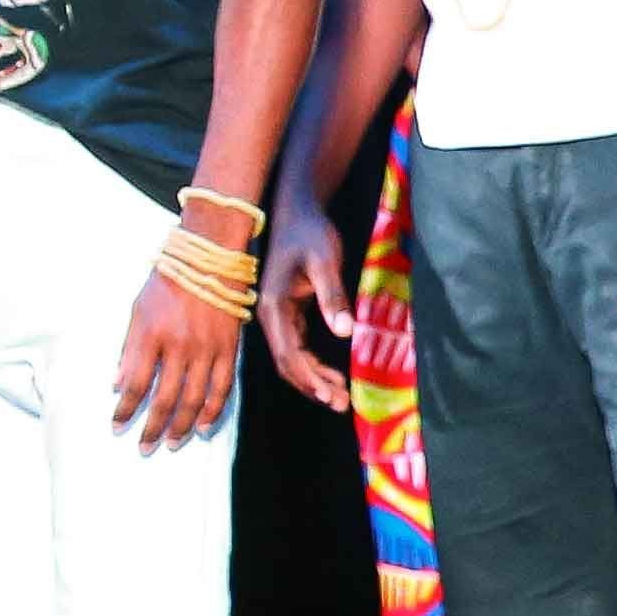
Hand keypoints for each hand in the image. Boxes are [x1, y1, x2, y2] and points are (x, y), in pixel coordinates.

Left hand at [111, 271, 243, 452]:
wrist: (207, 259)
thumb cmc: (165, 284)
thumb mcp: (136, 312)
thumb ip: (127, 350)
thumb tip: (117, 385)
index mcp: (150, 335)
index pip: (134, 384)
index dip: (125, 409)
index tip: (117, 426)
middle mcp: (178, 346)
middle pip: (164, 399)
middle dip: (152, 427)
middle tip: (144, 447)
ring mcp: (206, 349)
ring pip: (193, 399)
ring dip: (181, 426)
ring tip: (172, 444)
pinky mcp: (228, 349)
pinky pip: (222, 388)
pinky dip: (212, 411)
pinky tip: (202, 427)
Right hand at [255, 186, 357, 410]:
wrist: (298, 212)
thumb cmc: (311, 234)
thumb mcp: (325, 262)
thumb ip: (333, 296)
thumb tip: (345, 332)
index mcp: (274, 307)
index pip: (287, 353)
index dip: (308, 378)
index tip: (330, 395)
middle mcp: (270, 316)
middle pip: (287, 362)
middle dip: (312, 385)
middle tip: (340, 404)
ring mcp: (278, 316)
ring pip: (291, 358)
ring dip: (313, 379)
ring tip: (340, 396)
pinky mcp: (288, 313)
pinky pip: (297, 348)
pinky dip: (313, 364)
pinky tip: (333, 375)